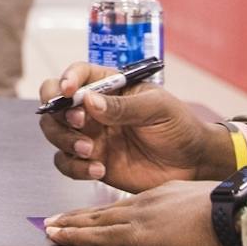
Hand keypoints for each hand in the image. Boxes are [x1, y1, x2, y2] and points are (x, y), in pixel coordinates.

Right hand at [36, 63, 230, 192]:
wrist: (192, 163)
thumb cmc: (178, 126)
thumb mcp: (156, 108)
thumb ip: (123, 106)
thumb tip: (89, 101)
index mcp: (109, 86)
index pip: (78, 75)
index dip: (66, 80)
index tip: (68, 90)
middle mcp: (93, 109)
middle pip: (55, 104)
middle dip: (60, 113)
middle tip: (80, 124)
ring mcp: (90, 135)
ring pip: (54, 133)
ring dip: (64, 140)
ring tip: (90, 150)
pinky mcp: (91, 161)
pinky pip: (66, 163)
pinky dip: (75, 167)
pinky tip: (98, 170)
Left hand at [44, 180, 240, 245]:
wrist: (235, 214)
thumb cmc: (230, 213)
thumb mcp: (205, 207)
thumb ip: (191, 212)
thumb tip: (193, 224)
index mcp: (162, 196)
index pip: (124, 204)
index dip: (103, 210)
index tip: (87, 214)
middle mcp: (145, 203)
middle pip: (102, 210)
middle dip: (77, 217)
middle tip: (54, 220)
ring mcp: (139, 218)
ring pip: (95, 222)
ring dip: (70, 226)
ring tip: (49, 228)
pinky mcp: (138, 236)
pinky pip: (100, 238)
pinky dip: (76, 237)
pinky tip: (60, 237)